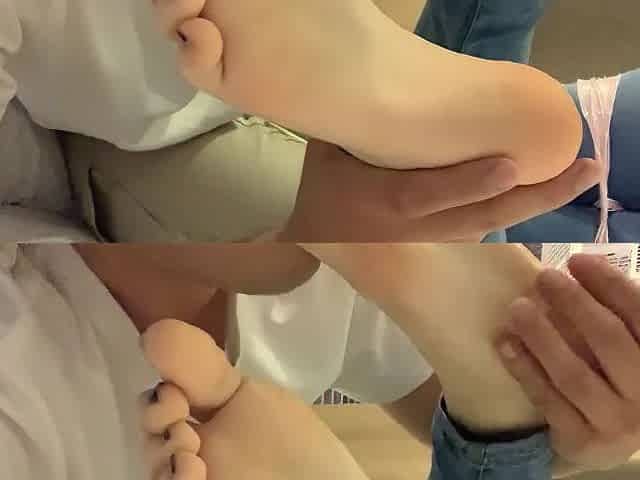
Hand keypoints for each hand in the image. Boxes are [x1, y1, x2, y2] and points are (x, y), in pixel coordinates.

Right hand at [281, 141, 600, 241]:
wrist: (304, 222)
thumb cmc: (317, 177)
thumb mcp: (331, 146)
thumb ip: (367, 127)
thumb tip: (408, 95)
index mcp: (379, 202)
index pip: (426, 196)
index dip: (467, 184)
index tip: (511, 165)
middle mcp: (409, 225)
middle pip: (476, 219)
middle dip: (532, 199)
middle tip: (584, 173)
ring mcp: (422, 236)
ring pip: (484, 228)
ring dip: (532, 207)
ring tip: (574, 182)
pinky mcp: (429, 237)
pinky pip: (478, 228)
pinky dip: (512, 212)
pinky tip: (537, 196)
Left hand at [497, 254, 639, 473]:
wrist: (604, 440)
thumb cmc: (613, 378)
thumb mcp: (625, 346)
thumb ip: (614, 313)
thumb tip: (587, 262)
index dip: (610, 285)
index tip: (577, 260)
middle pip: (609, 342)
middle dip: (575, 304)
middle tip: (544, 278)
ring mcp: (616, 423)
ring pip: (575, 375)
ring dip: (543, 337)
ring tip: (518, 308)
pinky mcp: (583, 441)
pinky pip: (549, 401)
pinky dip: (525, 370)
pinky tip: (506, 343)